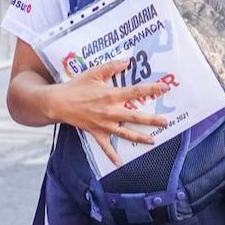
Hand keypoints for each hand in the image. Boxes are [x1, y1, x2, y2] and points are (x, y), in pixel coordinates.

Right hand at [51, 59, 170, 166]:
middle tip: (166, 122)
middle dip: (152, 120)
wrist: (58, 102)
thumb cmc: (76, 86)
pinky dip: (112, 155)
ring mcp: (104, 124)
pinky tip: (120, 163)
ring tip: (153, 141)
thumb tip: (127, 61)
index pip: (136, 92)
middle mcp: (110, 111)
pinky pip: (105, 146)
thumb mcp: (94, 72)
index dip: (151, 89)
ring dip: (140, 137)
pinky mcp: (96, 132)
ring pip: (126, 133)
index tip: (165, 88)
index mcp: (111, 95)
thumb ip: (111, 66)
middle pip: (136, 117)